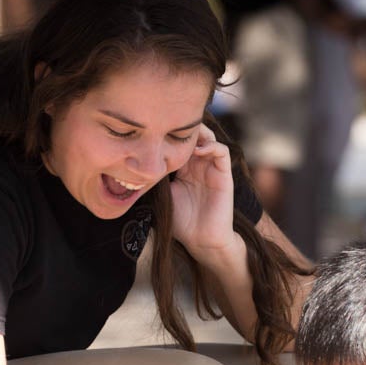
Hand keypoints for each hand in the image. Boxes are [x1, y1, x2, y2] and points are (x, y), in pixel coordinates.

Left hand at [169, 124, 241, 262]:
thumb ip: (158, 177)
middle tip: (170, 123)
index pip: (179, 142)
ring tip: (186, 135)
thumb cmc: (181, 222)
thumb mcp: (163, 195)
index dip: (170, 133)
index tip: (157, 128)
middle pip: (195, 136)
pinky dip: (211, 146)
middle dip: (184, 128)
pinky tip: (198, 150)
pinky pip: (222, 152)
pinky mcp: (224, 175)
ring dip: (199, 133)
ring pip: (209, 138)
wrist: (200, 241)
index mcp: (184, 169)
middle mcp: (199, 166)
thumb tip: (141, 161)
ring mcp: (212, 169)